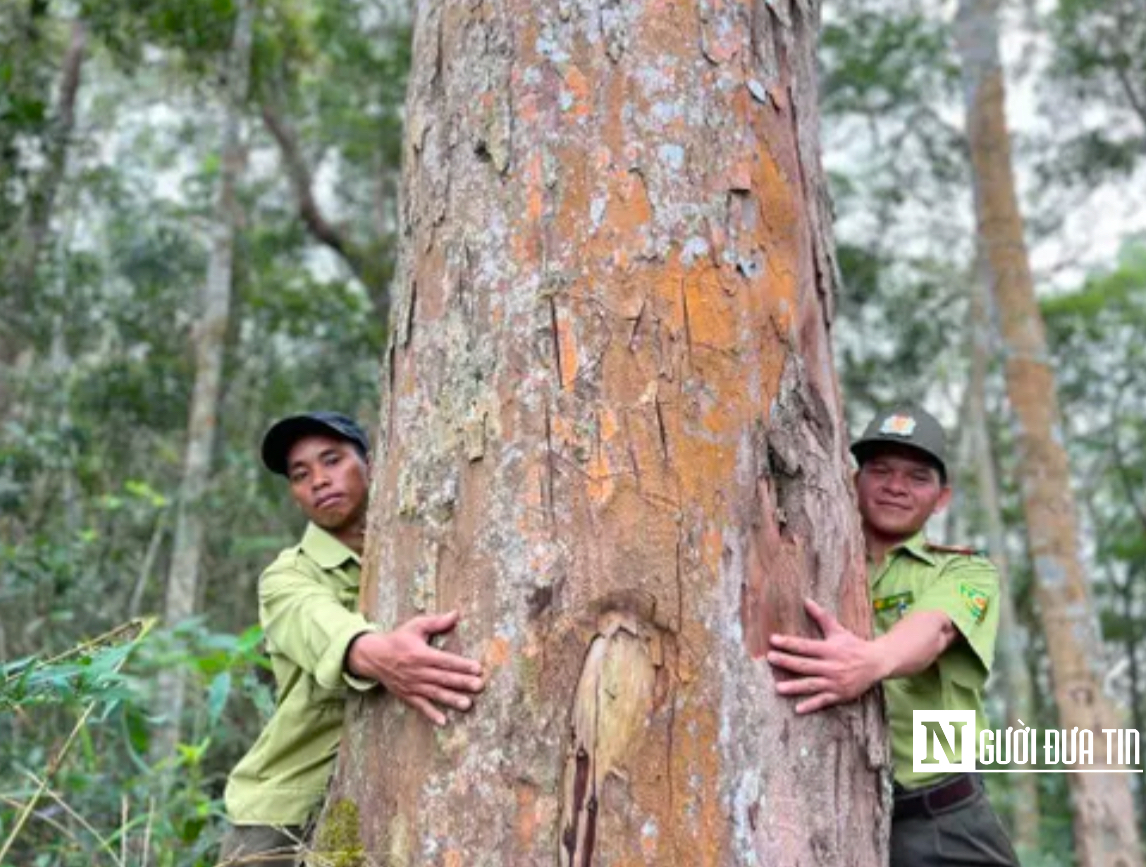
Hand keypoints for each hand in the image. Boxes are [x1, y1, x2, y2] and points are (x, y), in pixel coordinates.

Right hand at [347, 611, 484, 725]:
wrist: (373, 656)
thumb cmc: (398, 639)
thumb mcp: (415, 626)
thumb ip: (436, 622)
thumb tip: (456, 614)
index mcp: (421, 654)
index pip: (446, 660)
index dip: (462, 665)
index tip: (478, 668)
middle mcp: (418, 671)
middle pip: (443, 678)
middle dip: (462, 682)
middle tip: (479, 686)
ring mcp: (412, 685)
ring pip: (435, 693)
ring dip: (451, 699)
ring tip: (467, 704)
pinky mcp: (407, 695)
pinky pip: (420, 706)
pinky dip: (431, 714)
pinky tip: (443, 721)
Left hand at [766, 598, 882, 713]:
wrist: (877, 663)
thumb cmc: (854, 644)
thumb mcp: (838, 630)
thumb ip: (821, 617)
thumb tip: (806, 600)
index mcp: (829, 649)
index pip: (805, 646)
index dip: (788, 643)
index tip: (772, 640)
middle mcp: (831, 665)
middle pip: (805, 664)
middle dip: (787, 661)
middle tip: (770, 658)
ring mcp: (835, 681)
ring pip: (811, 684)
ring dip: (795, 687)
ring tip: (778, 688)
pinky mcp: (839, 694)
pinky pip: (823, 701)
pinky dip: (811, 705)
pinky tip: (798, 709)